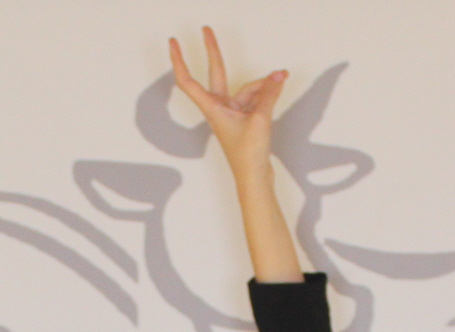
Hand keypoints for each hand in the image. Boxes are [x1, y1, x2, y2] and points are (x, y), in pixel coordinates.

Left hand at [170, 27, 286, 182]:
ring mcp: (231, 113)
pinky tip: (278, 86)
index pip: (188, 81)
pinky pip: (255, 98)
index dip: (179, 61)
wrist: (254, 178)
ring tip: (281, 78)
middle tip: (206, 30)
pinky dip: (266, 93)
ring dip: (263, 83)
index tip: (174, 43)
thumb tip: (277, 76)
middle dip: (213, 51)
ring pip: (247, 88)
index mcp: (212, 108)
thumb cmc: (248, 156)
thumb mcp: (260, 119)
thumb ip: (268, 94)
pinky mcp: (244, 120)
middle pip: (215, 73)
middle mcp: (219, 108)